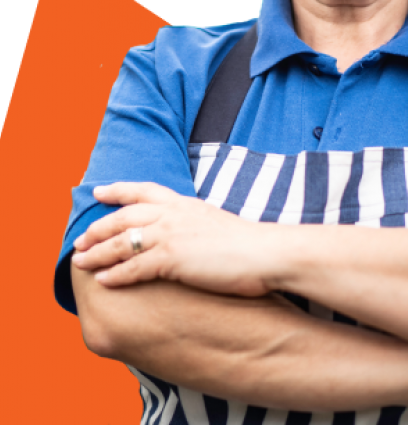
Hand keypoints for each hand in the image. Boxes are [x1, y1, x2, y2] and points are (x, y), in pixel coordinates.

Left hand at [71, 182, 283, 296]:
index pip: (143, 189)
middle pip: (123, 216)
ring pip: (121, 242)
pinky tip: (103, 281)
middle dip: (98, 228)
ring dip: (97, 253)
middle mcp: (173, 213)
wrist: (264, 252)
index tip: (99, 191)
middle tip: (80, 240)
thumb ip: (193, 222)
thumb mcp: (215, 221)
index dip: (118, 190)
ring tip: (80, 263)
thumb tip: (185, 232)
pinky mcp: (172, 259)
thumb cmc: (246, 243)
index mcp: (184, 202)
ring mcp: (171, 235)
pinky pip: (134, 267)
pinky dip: (115, 274)